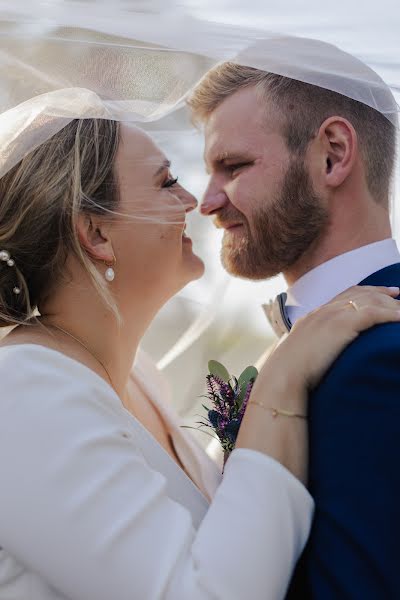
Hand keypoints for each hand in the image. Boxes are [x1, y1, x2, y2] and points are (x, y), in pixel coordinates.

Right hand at [270, 285, 399, 391]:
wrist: (285, 373)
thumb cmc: (290, 372)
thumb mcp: (300, 354)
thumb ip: (311, 349)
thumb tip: (317, 358)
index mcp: (314, 316)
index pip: (343, 296)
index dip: (363, 292)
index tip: (379, 293)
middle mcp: (324, 310)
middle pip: (359, 293)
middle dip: (381, 292)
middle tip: (398, 295)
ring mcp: (333, 315)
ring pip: (370, 301)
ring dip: (391, 306)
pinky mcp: (343, 324)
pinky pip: (375, 313)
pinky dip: (392, 315)